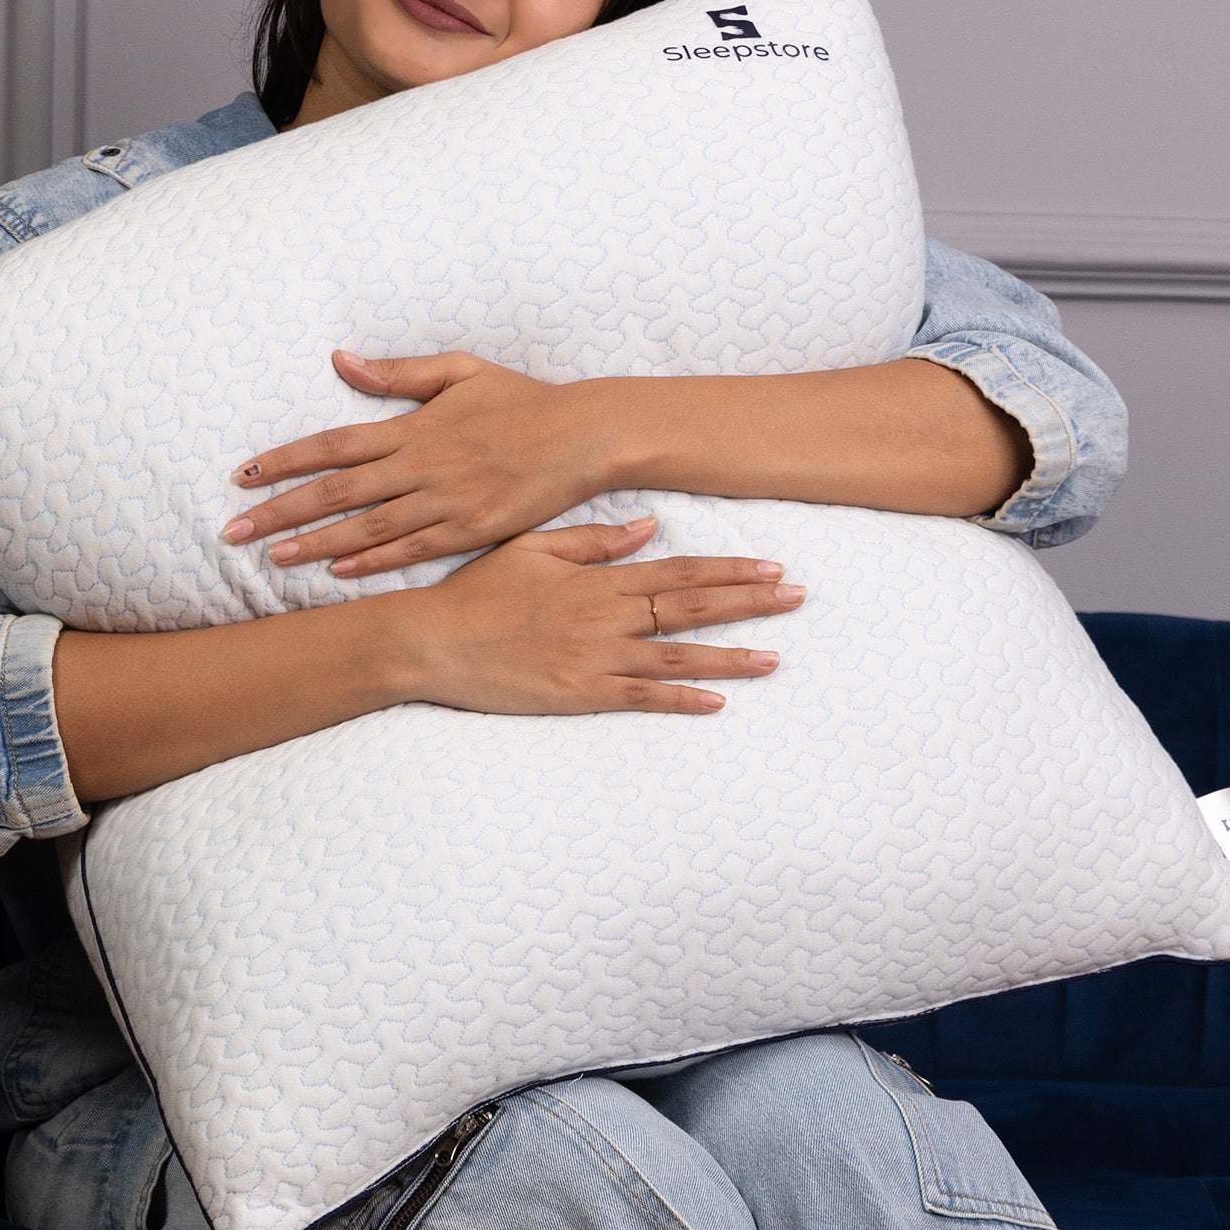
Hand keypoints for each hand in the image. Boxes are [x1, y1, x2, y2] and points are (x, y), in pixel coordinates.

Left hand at [221, 349, 618, 576]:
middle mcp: (422, 467)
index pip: (332, 445)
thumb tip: (339, 360)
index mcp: (413, 427)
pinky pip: (412, 551)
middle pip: (336, 492)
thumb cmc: (521, 399)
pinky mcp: (471, 532)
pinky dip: (373, 563)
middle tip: (234, 530)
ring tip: (273, 556)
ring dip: (316, 544)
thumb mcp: (459, 370)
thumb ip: (397, 373)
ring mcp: (446, 503)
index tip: (244, 476)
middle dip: (280, 512)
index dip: (284, 461)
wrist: (584, 436)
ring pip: (366, 528)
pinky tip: (338, 573)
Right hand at [392, 515, 805, 715]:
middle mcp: (606, 616)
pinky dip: (683, 701)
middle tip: (797, 598)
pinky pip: (643, 699)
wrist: (432, 642)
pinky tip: (718, 703)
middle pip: (692, 607)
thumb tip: (648, 526)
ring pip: (679, 657)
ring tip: (776, 657)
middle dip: (749, 603)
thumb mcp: (531, 547)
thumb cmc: (476, 593)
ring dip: (732, 656)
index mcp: (598, 579)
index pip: (680, 570)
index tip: (771, 567)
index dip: (730, 569)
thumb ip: (593, 540)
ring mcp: (596, 658)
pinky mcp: (581, 695)